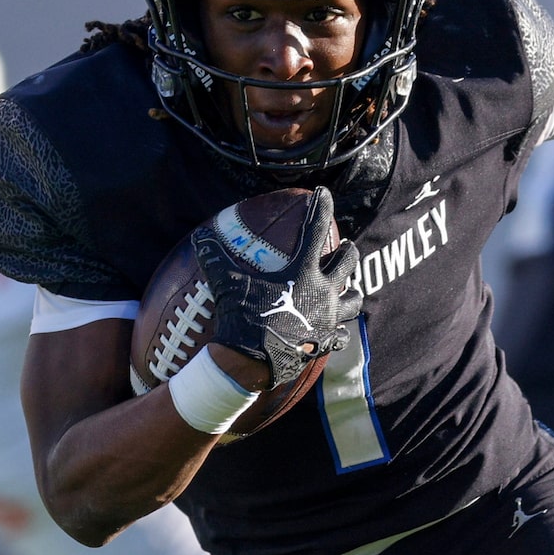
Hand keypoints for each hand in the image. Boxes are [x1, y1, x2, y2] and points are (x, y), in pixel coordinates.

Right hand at [188, 186, 362, 389]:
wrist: (250, 362)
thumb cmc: (241, 319)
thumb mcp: (226, 284)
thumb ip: (215, 258)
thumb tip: (199, 237)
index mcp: (304, 271)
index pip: (315, 229)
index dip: (321, 206)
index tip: (324, 192)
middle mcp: (324, 292)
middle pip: (348, 263)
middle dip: (348, 252)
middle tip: (345, 247)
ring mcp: (329, 319)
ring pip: (354, 301)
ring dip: (352, 293)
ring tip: (349, 290)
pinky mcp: (326, 343)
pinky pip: (342, 335)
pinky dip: (340, 331)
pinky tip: (335, 331)